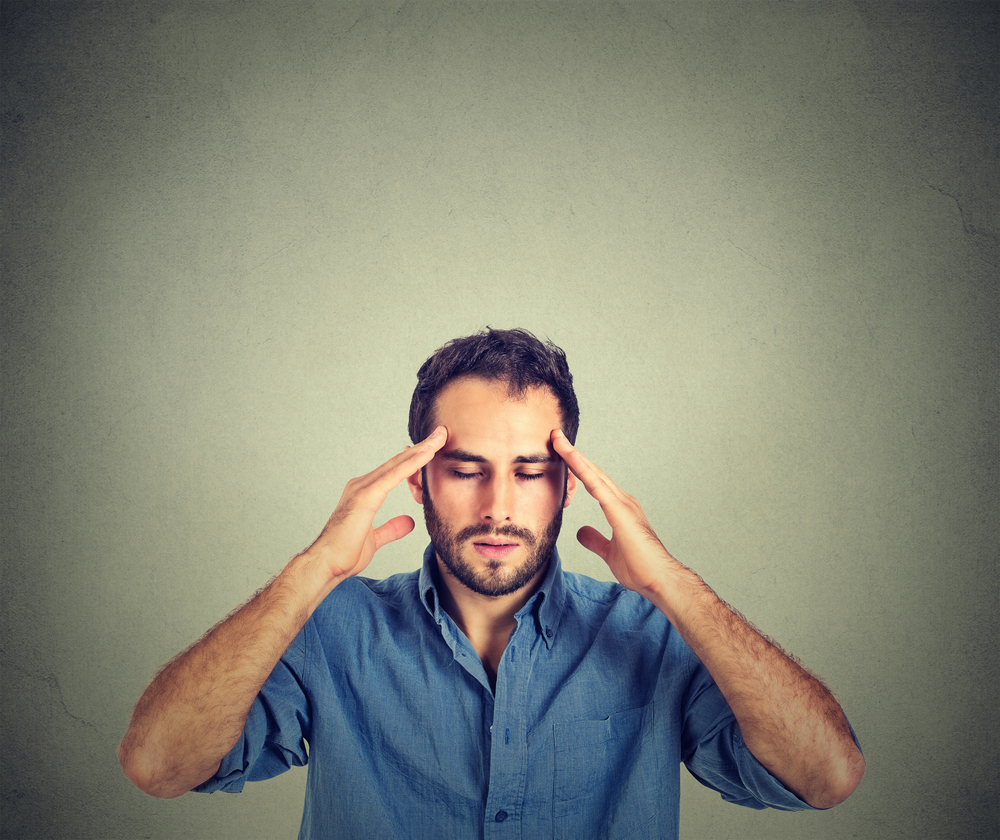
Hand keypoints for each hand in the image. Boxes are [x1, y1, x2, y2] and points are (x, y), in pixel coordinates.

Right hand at [305, 426, 446, 583]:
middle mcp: (362, 485)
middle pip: (398, 462)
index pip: (396, 471)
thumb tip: (409, 522)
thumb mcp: (375, 539)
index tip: (434, 449)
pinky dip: (411, 464)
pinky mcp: (365, 496)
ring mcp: (362, 488)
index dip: (416, 459)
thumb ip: (391, 528)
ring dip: (421, 450)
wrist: (326, 564)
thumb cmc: (344, 553)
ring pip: (398, 464)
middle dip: (422, 447)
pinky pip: (393, 476)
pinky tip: (426, 454)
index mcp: (365, 493)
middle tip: (441, 433)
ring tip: (440, 437)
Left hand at [551, 429, 676, 596]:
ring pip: (594, 474)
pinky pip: (597, 486)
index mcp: (619, 509)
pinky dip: (583, 470)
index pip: (593, 482)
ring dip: (574, 456)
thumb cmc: (640, 568)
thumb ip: (595, 540)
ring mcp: (623, 504)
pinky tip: (572, 457)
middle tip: (555, 436)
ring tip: (557, 439)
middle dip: (573, 454)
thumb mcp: (609, 552)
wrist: (659, 581)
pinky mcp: (621, 512)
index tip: (561, 452)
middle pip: (593, 472)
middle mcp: (622, 501)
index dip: (577, 467)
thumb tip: (580, 531)